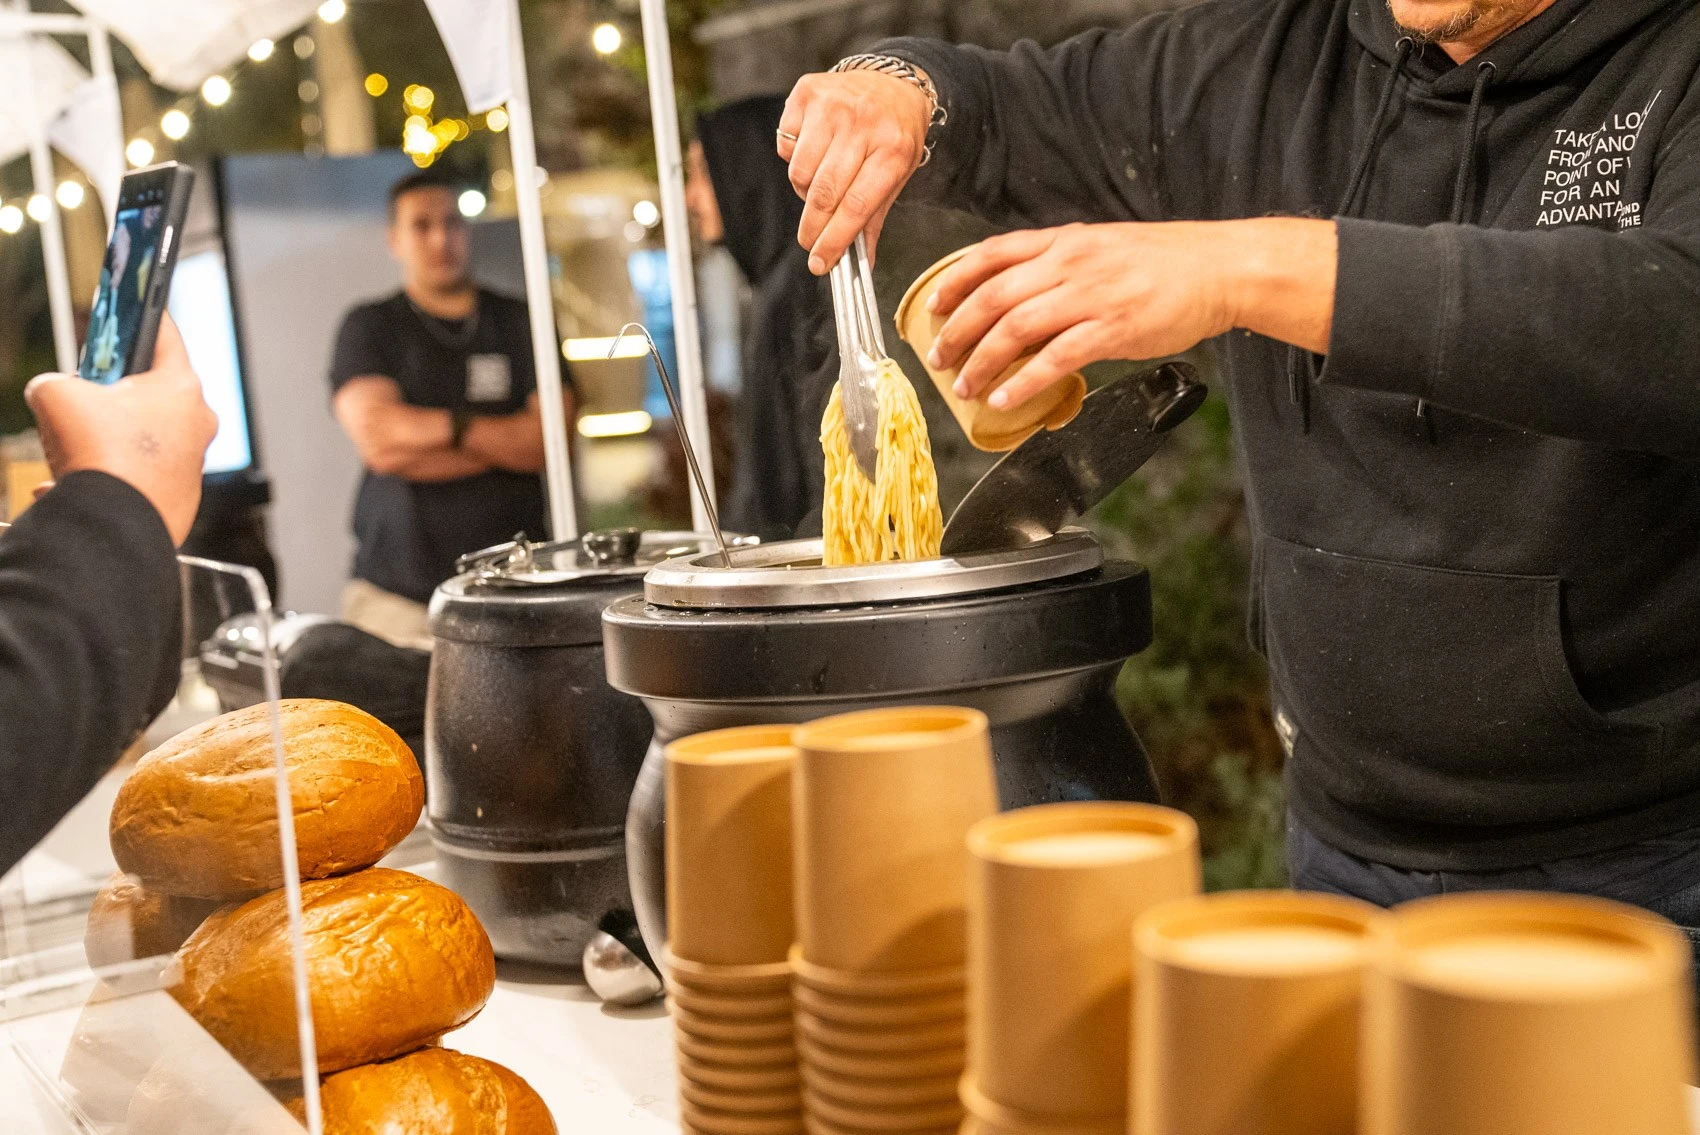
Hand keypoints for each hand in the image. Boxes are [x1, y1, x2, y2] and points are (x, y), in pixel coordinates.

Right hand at [25, 315, 215, 544]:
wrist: (115, 526)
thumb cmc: (99, 453)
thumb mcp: (57, 396)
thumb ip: (54, 383)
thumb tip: (54, 393)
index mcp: (181, 386)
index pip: (165, 334)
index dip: (143, 316)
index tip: (136, 307)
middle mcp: (197, 421)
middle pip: (153, 390)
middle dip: (114, 393)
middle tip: (84, 396)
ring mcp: (193, 461)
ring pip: (143, 437)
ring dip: (106, 439)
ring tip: (74, 450)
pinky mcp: (182, 497)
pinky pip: (138, 476)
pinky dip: (107, 477)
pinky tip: (72, 486)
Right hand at [778, 69, 932, 272]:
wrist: (894, 84)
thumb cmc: (895, 136)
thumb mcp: (898, 176)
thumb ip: (874, 219)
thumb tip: (863, 265)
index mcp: (893, 149)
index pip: (855, 206)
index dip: (834, 240)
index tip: (820, 263)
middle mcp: (862, 123)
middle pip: (824, 193)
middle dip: (812, 228)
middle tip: (809, 242)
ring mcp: (832, 104)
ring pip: (799, 173)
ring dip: (805, 190)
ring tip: (821, 183)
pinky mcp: (807, 93)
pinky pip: (786, 145)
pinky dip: (795, 157)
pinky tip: (814, 149)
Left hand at [927, 218, 1336, 408]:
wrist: (1219, 267)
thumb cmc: (1164, 262)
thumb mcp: (1102, 247)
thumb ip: (1061, 265)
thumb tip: (1023, 294)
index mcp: (1063, 242)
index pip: (991, 254)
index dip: (953, 281)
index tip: (931, 306)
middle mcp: (1069, 264)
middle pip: (992, 296)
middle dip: (956, 331)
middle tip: (938, 358)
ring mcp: (1089, 296)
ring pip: (1014, 329)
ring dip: (981, 362)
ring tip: (964, 386)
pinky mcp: (1112, 329)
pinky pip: (1055, 360)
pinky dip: (1022, 382)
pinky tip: (1004, 400)